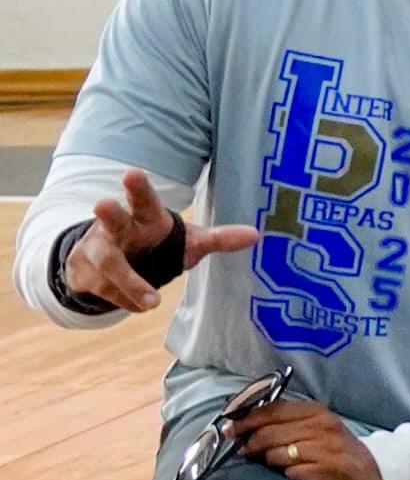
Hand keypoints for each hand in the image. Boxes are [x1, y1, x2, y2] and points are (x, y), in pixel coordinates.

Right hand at [60, 169, 256, 314]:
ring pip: (108, 263)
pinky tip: (142, 306)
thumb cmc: (156, 245)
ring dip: (128, 282)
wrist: (110, 264)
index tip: (132, 173)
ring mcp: (95, 251)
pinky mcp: (84, 275)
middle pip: (111, 220)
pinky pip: (105, 290)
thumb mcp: (189, 241)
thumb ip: (218, 238)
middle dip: (109, 213)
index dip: (138, 188)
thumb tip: (255, 235)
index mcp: (145, 218)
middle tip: (103, 203)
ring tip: (152, 303)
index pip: (143, 200)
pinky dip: (125, 300)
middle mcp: (116, 229)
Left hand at [235, 398, 386, 479]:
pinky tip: (291, 477)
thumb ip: (286, 424)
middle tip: (243, 452)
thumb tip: (242, 428)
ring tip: (269, 465)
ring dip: (267, 461)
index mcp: (317, 412)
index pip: (272, 410)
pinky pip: (293, 473)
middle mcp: (322, 427)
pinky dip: (287, 476)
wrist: (376, 476)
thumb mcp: (317, 429)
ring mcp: (326, 450)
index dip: (246, 419)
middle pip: (269, 433)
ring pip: (277, 454)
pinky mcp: (328, 473)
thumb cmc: (338, 451)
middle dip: (250, 444)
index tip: (228, 429)